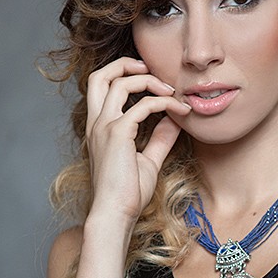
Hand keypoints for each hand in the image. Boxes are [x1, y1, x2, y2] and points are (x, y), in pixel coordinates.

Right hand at [84, 56, 191, 225]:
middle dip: (124, 64)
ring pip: (119, 82)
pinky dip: (163, 103)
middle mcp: (97, 123)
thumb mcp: (147, 161)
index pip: (102, 88)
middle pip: (99, 75)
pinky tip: (179, 110)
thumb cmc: (127, 194)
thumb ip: (159, 139)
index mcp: (99, 128)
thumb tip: (174, 121)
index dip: (124, 76)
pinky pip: (142, 106)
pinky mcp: (117, 134)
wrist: (115, 214)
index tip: (152, 83)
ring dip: (149, 80)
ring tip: (171, 90)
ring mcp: (104, 127)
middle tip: (149, 67)